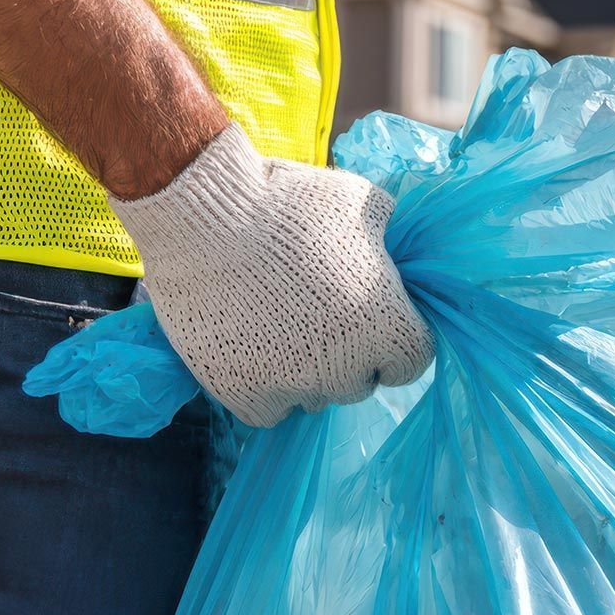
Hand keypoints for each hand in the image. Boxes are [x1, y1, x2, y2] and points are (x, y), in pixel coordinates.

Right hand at [111, 125, 434, 426]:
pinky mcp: (242, 393)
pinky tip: (255, 356)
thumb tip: (393, 248)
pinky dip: (266, 392)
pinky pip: (269, 412)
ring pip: (315, 398)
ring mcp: (292, 384)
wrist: (201, 216)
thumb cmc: (289, 202)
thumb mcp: (363, 203)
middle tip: (320, 323)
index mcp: (385, 325)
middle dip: (348, 358)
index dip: (395, 344)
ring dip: (307, 374)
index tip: (374, 326)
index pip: (412, 361)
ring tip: (280, 331)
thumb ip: (388, 238)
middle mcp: (344, 366)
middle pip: (360, 382)